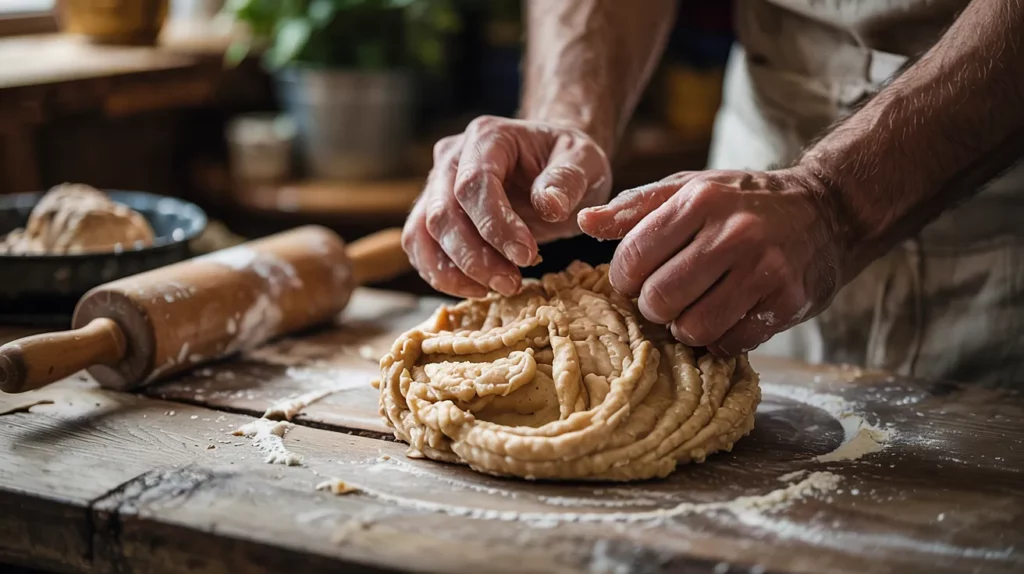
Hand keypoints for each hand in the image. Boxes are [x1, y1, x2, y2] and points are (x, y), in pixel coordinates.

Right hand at [403, 116, 612, 297]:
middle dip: (475, 257)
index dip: (495, 224)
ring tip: (497, 288)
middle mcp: (451, 157)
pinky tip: (477, 288)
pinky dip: (440, 274)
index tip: (526, 255)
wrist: (553, 166)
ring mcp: (436, 185)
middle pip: (443, 212)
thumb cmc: (567, 162)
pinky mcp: (431, 213)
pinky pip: (419, 246)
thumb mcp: (585, 161)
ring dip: (454, 270)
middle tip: (512, 283)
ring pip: (423, 233)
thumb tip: (549, 206)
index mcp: (488, 136)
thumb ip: (568, 179)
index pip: (475, 183)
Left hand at [577, 168, 844, 355]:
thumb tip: (582, 222)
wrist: (826, 211)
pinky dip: (720, 339)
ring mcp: (764, 269)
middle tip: (665, 300)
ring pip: (693, 328)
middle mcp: (733, 233)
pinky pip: (730, 343)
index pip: (633, 258)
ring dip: (685, 328)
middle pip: (659, 299)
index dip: (624, 279)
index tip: (636, 280)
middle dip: (653, 308)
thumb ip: (634, 208)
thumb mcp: (688, 188)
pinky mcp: (788, 301)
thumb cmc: (743, 201)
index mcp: (700, 200)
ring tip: (695, 309)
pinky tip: (727, 317)